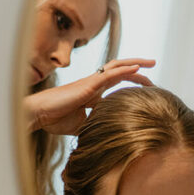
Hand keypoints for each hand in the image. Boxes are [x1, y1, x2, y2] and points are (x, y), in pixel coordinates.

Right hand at [25, 58, 154, 134]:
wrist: (39, 114)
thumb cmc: (55, 118)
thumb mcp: (82, 124)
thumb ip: (95, 123)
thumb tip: (108, 132)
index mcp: (94, 93)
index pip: (117, 83)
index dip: (133, 83)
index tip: (148, 89)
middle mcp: (95, 84)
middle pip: (120, 70)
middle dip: (138, 69)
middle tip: (154, 68)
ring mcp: (92, 82)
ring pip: (118, 66)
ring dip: (136, 63)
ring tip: (151, 62)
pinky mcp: (89, 84)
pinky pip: (110, 73)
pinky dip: (125, 70)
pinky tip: (138, 68)